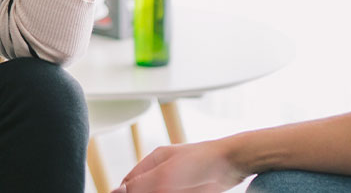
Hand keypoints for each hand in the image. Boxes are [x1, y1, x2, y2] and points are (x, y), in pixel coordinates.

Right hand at [112, 141, 248, 192]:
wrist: (233, 163)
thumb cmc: (201, 161)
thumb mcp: (165, 175)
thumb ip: (141, 184)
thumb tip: (117, 192)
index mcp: (154, 161)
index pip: (130, 182)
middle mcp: (164, 171)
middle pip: (144, 190)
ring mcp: (177, 182)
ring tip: (173, 191)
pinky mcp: (190, 190)